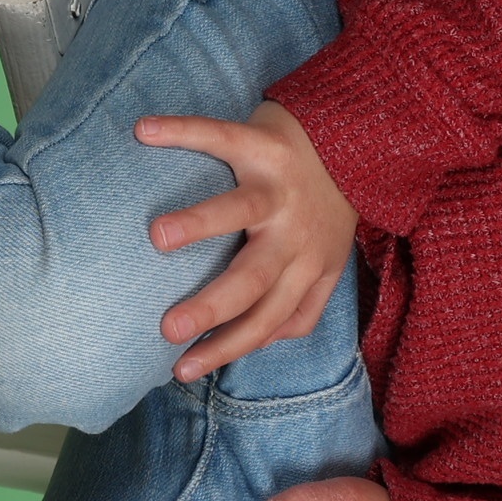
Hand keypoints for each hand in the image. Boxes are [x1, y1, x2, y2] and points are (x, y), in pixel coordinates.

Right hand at [135, 100, 356, 382]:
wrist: (356, 141)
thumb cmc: (327, 213)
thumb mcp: (328, 266)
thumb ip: (303, 308)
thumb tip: (260, 343)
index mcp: (306, 267)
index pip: (267, 320)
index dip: (228, 349)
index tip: (182, 369)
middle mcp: (294, 232)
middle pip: (253, 278)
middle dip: (212, 307)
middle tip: (168, 328)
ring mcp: (279, 186)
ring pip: (241, 208)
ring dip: (200, 222)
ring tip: (158, 237)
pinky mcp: (264, 142)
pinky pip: (220, 135)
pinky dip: (182, 131)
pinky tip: (144, 132)